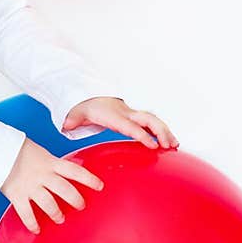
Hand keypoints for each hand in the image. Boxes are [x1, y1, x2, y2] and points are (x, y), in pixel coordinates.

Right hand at [0, 137, 104, 234]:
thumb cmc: (16, 149)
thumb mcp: (39, 152)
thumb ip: (51, 163)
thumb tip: (62, 171)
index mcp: (50, 162)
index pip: (75, 171)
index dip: (89, 179)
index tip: (100, 186)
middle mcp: (43, 175)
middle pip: (66, 190)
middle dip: (76, 199)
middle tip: (81, 205)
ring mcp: (31, 186)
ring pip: (49, 204)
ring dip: (57, 213)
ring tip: (60, 218)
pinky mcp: (17, 195)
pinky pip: (27, 213)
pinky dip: (32, 223)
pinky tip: (36, 229)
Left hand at [62, 96, 178, 149]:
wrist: (90, 97)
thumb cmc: (84, 109)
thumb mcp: (75, 115)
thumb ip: (71, 121)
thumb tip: (66, 126)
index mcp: (113, 116)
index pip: (130, 126)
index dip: (142, 135)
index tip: (153, 146)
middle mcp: (126, 113)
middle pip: (148, 119)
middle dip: (161, 131)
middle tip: (169, 145)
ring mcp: (132, 115)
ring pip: (153, 120)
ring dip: (166, 131)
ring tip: (175, 145)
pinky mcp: (135, 118)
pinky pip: (152, 123)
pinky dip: (162, 132)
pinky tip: (170, 143)